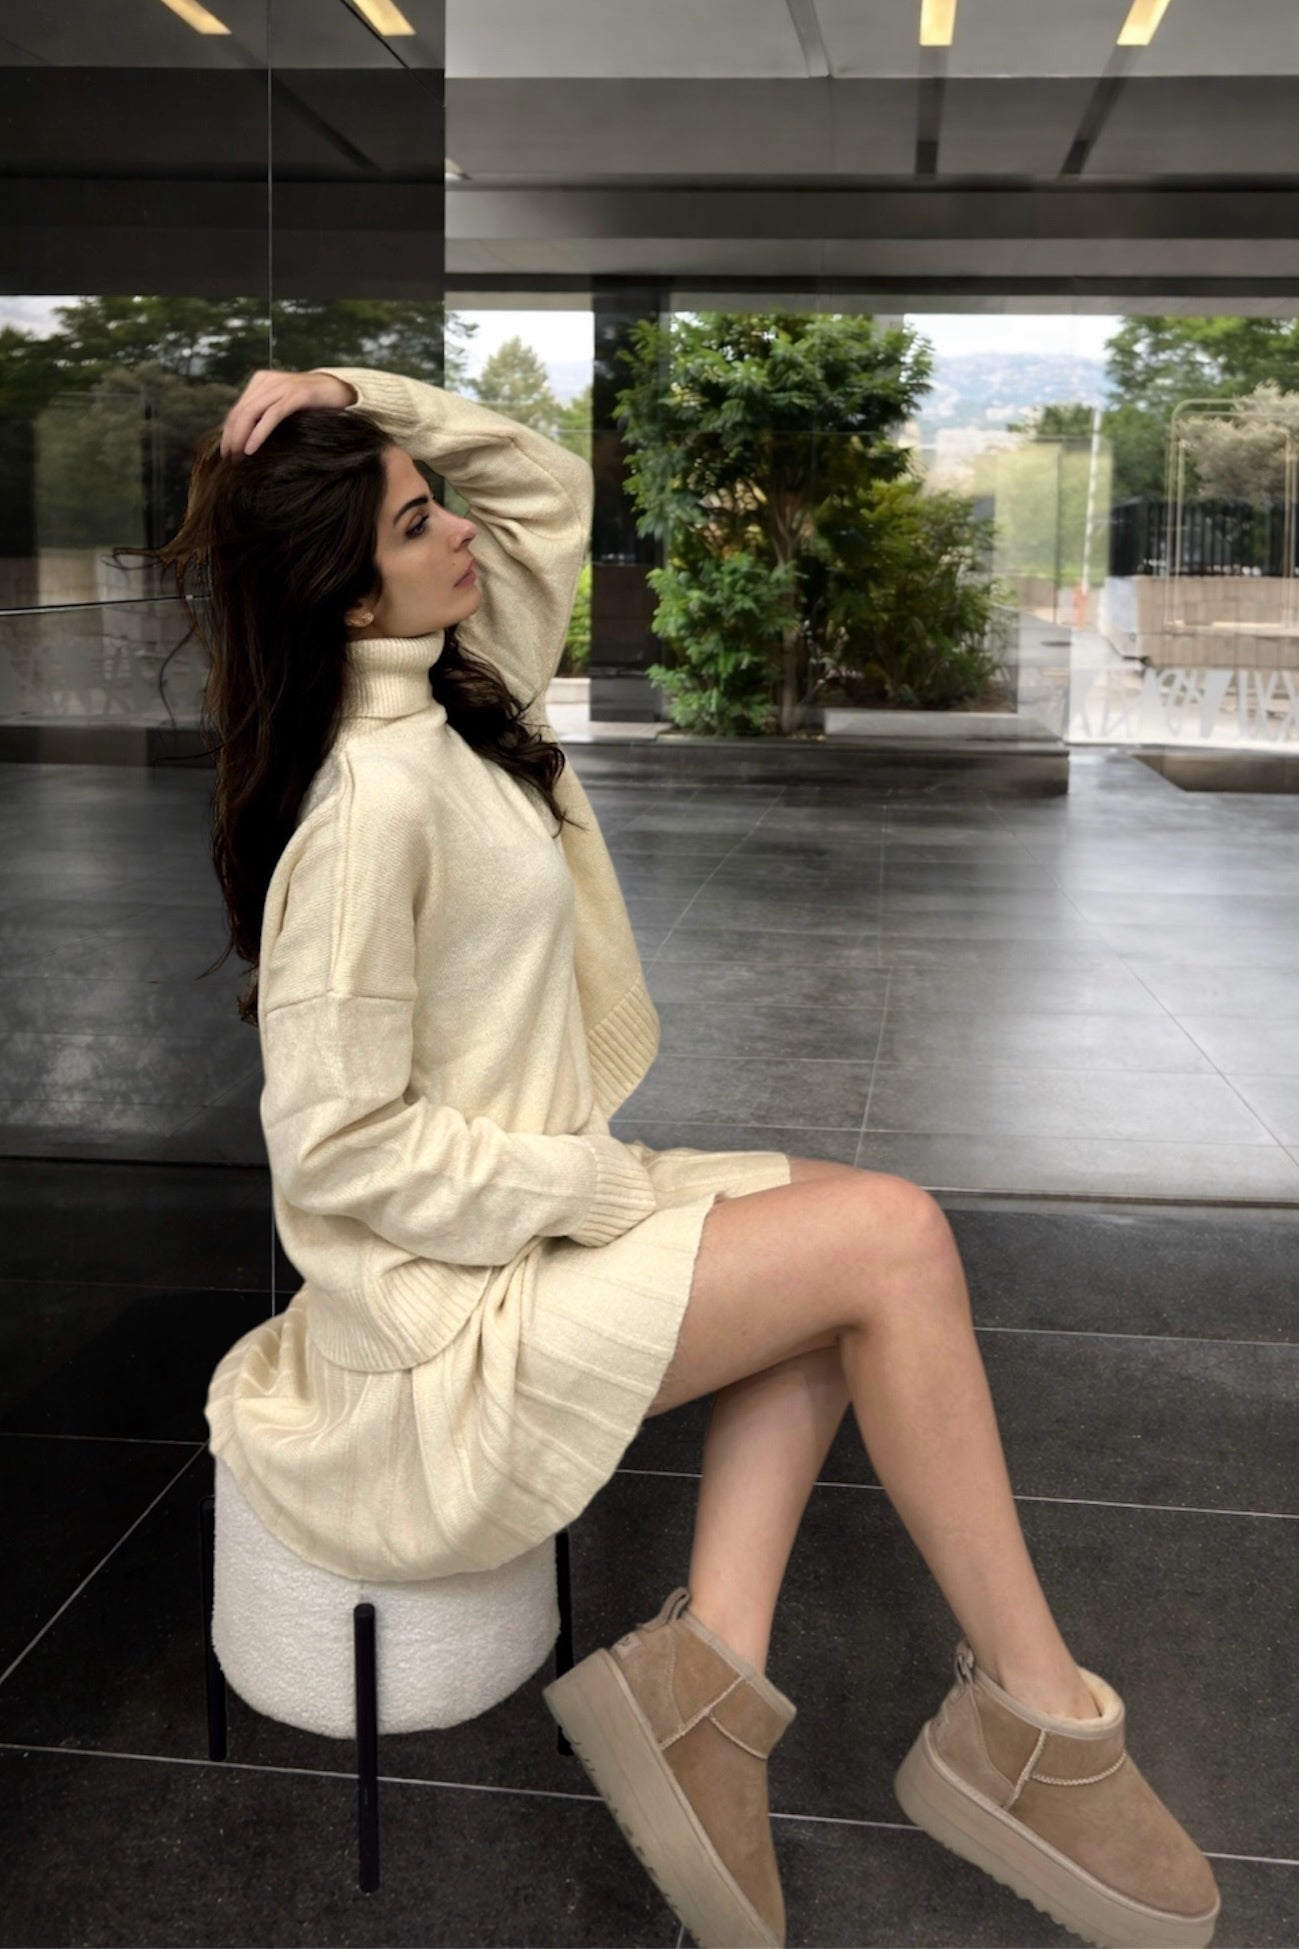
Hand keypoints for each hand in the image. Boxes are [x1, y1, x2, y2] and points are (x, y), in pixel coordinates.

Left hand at [220, 369, 358, 457]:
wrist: (341, 390)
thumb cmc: (313, 404)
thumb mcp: (284, 406)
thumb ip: (266, 414)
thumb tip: (246, 439)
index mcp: (262, 381)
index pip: (237, 409)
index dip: (228, 432)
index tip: (227, 453)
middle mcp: (268, 381)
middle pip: (240, 412)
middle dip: (231, 437)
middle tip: (229, 460)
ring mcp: (282, 386)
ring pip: (250, 413)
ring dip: (240, 438)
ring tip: (237, 458)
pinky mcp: (296, 395)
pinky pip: (271, 416)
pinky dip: (258, 434)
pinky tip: (251, 449)